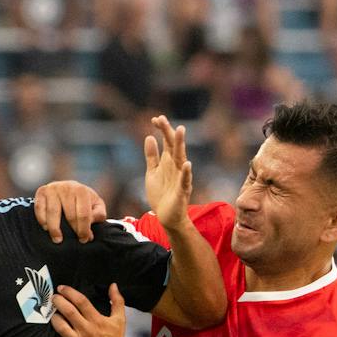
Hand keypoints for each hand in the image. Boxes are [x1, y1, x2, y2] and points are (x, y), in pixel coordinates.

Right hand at [34, 180, 107, 243]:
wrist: (69, 189)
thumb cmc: (83, 201)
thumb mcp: (96, 205)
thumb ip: (99, 214)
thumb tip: (91, 223)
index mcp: (82, 190)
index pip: (83, 214)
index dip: (84, 229)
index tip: (84, 239)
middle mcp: (67, 187)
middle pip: (69, 215)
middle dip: (73, 230)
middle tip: (74, 240)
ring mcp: (53, 188)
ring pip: (53, 213)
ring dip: (55, 229)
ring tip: (57, 239)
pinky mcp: (41, 191)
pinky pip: (40, 209)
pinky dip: (42, 220)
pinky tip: (46, 228)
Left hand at [49, 283, 130, 336]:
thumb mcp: (120, 320)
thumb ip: (117, 301)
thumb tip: (113, 286)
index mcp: (96, 320)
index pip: (80, 301)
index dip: (69, 292)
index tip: (62, 288)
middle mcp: (85, 330)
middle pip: (67, 311)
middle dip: (58, 301)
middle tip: (54, 297)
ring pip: (59, 326)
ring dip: (54, 318)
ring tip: (54, 315)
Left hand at [144, 115, 192, 230]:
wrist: (166, 217)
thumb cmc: (161, 195)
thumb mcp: (152, 173)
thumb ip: (151, 156)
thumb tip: (149, 137)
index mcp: (168, 161)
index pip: (166, 141)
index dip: (162, 130)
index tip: (154, 119)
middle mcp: (176, 166)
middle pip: (173, 146)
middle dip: (168, 132)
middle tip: (162, 119)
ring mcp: (180, 178)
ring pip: (181, 159)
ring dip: (180, 145)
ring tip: (180, 130)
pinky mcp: (182, 191)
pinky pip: (185, 181)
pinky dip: (187, 173)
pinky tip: (187, 164)